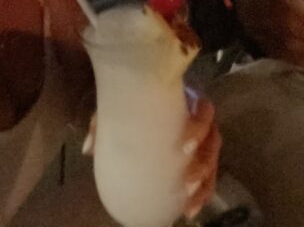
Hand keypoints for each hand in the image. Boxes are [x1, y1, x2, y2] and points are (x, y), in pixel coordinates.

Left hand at [81, 97, 221, 219]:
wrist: (136, 91)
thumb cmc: (130, 102)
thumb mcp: (116, 108)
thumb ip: (103, 123)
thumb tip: (89, 150)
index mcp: (186, 103)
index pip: (205, 112)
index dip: (200, 128)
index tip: (186, 145)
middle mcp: (201, 122)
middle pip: (213, 141)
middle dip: (204, 163)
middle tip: (187, 179)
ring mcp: (203, 141)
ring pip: (213, 163)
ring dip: (204, 184)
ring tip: (188, 200)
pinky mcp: (199, 159)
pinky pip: (207, 178)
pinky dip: (201, 195)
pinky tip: (189, 211)